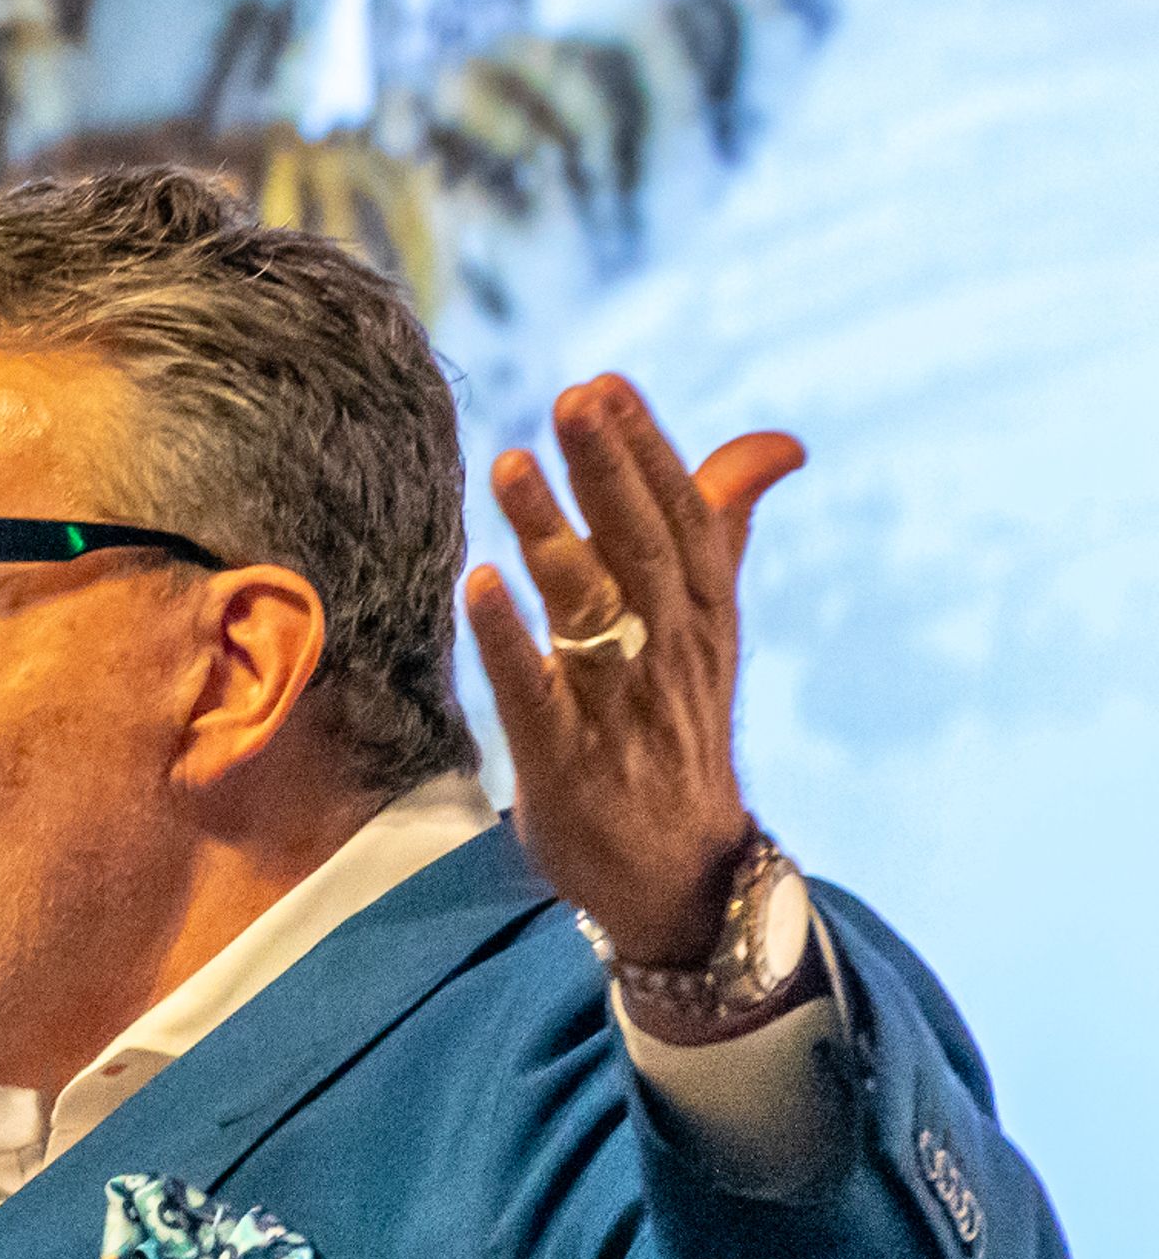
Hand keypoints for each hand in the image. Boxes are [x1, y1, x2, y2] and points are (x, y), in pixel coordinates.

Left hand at [464, 374, 804, 969]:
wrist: (680, 873)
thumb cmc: (678, 727)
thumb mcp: (709, 626)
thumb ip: (723, 526)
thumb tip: (779, 442)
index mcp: (703, 617)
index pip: (685, 521)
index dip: (649, 453)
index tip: (608, 385)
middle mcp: (669, 654)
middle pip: (642, 551)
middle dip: (609, 472)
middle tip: (573, 399)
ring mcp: (618, 709)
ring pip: (588, 612)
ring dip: (550, 537)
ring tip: (508, 466)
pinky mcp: (566, 762)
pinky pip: (535, 695)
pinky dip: (510, 642)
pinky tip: (478, 585)